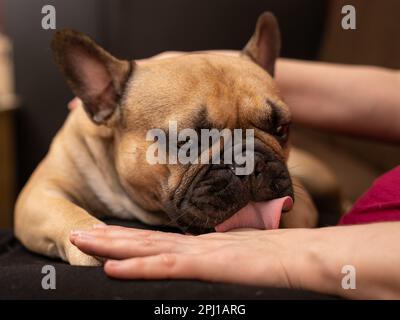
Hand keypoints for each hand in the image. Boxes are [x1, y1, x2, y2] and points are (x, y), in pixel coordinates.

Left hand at [70, 225, 311, 287]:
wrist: (309, 256)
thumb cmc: (281, 260)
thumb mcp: (244, 260)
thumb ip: (223, 260)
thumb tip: (212, 262)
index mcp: (203, 246)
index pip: (158, 242)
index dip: (129, 239)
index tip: (104, 236)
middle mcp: (196, 246)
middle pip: (145, 240)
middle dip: (108, 237)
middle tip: (77, 231)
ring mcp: (201, 254)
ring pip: (148, 248)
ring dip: (112, 245)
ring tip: (80, 240)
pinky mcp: (210, 264)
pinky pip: (168, 266)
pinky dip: (138, 266)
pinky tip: (112, 267)